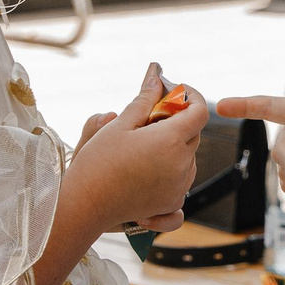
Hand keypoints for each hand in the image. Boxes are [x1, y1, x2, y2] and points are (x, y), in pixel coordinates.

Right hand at [65, 64, 207, 235]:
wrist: (84, 206)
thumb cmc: (97, 164)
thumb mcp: (119, 125)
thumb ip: (144, 100)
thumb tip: (156, 78)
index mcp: (170, 142)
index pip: (199, 111)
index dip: (190, 98)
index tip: (174, 93)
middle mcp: (182, 165)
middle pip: (193, 134)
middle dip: (176, 122)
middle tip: (147, 120)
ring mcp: (179, 187)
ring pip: (188, 157)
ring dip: (174, 147)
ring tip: (142, 148)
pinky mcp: (171, 204)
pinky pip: (183, 182)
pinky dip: (173, 174)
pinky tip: (151, 171)